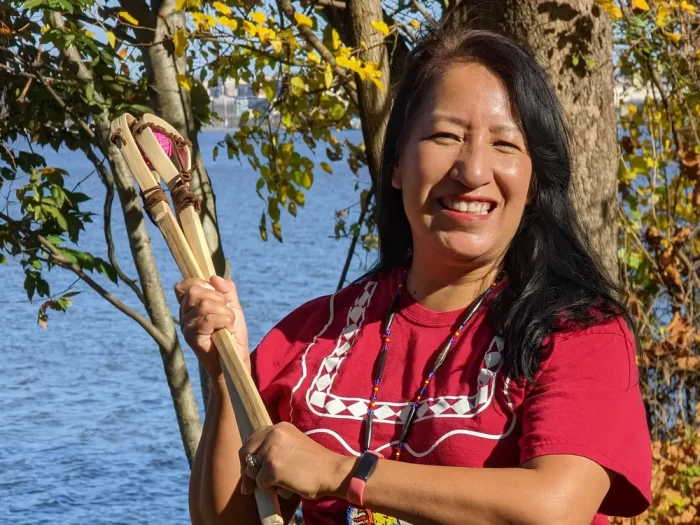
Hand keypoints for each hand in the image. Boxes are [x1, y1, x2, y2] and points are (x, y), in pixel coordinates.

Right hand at [175, 275, 249, 377]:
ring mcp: (186, 327)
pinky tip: (227, 331)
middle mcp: (184, 315)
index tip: (218, 296)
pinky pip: (209, 318)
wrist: (235, 359)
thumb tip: (214, 277)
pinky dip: (225, 321)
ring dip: (225, 313)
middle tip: (226, 314)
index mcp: (190, 306)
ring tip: (228, 325)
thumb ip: (227, 290)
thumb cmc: (232, 334)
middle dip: (219, 299)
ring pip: (205, 304)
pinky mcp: (192, 338)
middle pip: (196, 291)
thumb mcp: (233, 307)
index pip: (184, 285)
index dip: (202, 284)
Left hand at [239, 422, 353, 500]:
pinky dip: (271, 490)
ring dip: (262, 482)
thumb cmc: (314, 463)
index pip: (253, 439)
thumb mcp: (293, 444)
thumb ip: (274, 446)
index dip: (249, 455)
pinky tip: (286, 487)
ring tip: (281, 484)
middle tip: (248, 487)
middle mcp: (272, 434)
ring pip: (252, 471)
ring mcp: (271, 450)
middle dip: (246, 472)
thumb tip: (252, 463)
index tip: (250, 467)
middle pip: (246, 453)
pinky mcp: (272, 467)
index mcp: (278, 427)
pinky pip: (260, 484)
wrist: (331, 471)